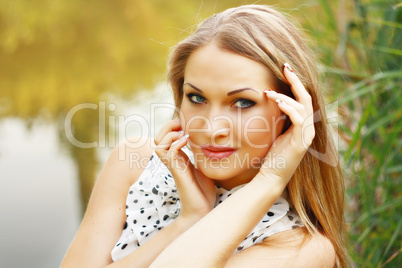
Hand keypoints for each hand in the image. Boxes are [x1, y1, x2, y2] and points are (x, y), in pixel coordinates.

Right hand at [154, 120, 215, 223]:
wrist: (202, 209)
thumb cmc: (203, 190)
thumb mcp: (204, 167)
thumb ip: (202, 155)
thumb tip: (210, 144)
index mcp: (178, 157)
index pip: (165, 136)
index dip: (173, 126)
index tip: (187, 125)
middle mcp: (172, 160)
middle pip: (158, 137)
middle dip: (168, 126)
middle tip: (183, 127)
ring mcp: (173, 165)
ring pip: (159, 143)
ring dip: (170, 134)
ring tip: (184, 134)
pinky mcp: (177, 171)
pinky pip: (169, 151)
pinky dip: (176, 143)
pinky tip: (187, 142)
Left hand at [258, 63, 314, 185]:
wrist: (271, 177)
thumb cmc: (271, 155)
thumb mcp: (275, 131)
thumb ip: (278, 117)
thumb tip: (272, 99)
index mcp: (301, 124)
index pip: (302, 98)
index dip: (295, 82)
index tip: (285, 68)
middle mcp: (307, 128)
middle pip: (306, 97)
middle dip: (296, 80)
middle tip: (285, 66)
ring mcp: (306, 135)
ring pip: (302, 107)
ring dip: (285, 96)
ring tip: (269, 92)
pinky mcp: (301, 142)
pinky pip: (299, 120)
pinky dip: (289, 109)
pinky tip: (278, 102)